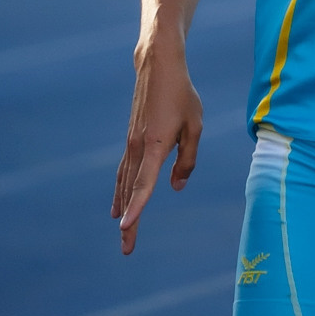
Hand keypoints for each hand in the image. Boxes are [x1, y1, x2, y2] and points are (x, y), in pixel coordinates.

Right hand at [112, 42, 202, 254]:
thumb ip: (189, 158)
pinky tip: (118, 203)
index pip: (144, 183)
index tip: (126, 226)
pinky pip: (125, 170)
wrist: (157, 66)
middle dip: (129, 221)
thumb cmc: (182, 95)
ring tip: (123, 233)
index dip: (137, 207)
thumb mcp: (195, 125)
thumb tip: (177, 186)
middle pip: (132, 190)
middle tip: (126, 249)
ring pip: (125, 182)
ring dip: (123, 208)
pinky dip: (121, 189)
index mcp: (157, 145)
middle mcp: (139, 147)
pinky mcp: (132, 139)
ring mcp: (132, 143)